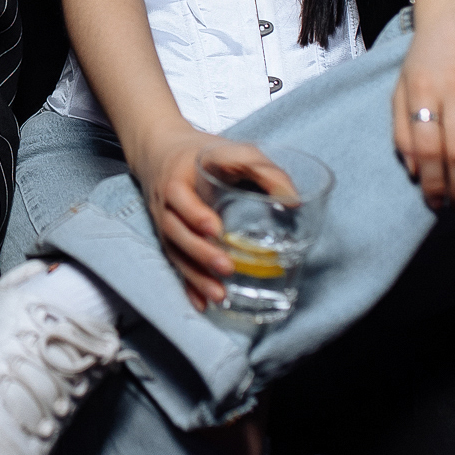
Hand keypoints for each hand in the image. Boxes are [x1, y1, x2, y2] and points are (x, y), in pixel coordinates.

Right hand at [135, 131, 295, 312]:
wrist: (160, 150)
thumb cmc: (202, 152)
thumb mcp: (233, 150)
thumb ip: (263, 171)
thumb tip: (294, 201)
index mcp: (178, 179)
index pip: (180, 196)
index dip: (194, 213)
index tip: (215, 229)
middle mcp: (166, 204)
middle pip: (176, 231)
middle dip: (200, 252)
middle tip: (227, 267)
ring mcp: (164, 223)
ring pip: (175, 253)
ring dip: (196, 276)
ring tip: (219, 295)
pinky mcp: (168, 239)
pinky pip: (175, 264)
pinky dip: (187, 286)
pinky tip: (202, 304)